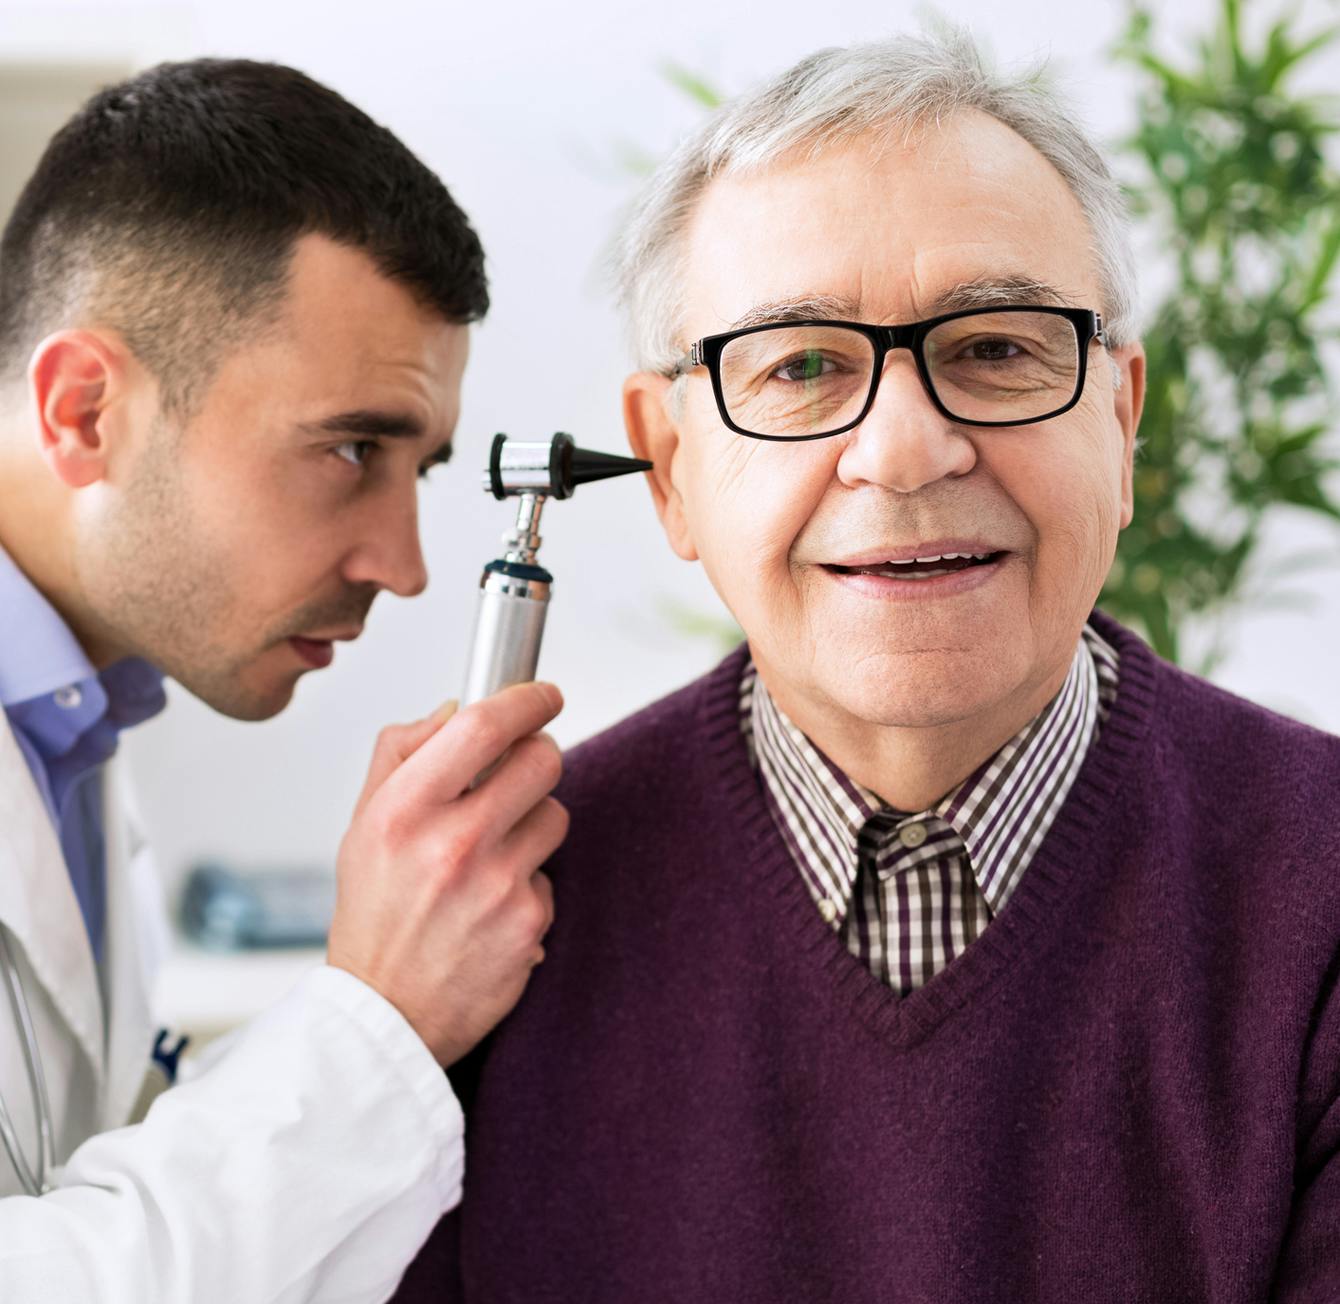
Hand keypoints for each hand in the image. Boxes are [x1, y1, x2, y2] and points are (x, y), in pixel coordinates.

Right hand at [327, 682, 567, 1066]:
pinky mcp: (530, 922)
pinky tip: (491, 905)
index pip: (484, 726)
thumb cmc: (374, 915)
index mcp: (404, 810)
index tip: (544, 695)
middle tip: (518, 773)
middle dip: (536, 756)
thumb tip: (452, 709)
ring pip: (556, 814)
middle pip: (542, 760)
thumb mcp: (363, 824)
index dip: (527, 700)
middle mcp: (453, 844)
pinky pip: (551, 873)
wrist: (385, 1014)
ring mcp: (497, 885)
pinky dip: (528, 882)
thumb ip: (401, 753)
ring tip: (491, 855)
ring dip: (533, 822)